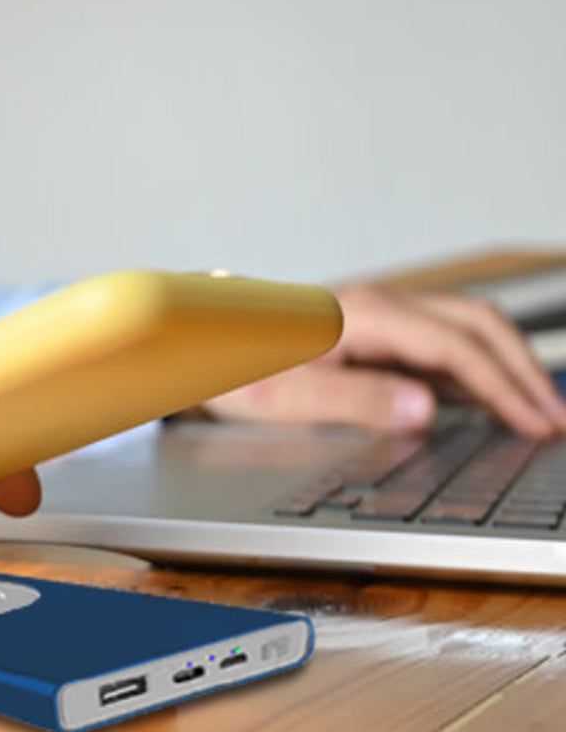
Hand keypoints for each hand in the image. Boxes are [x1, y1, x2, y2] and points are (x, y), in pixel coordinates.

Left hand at [203, 283, 565, 437]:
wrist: (200, 343)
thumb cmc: (235, 366)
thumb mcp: (287, 396)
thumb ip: (356, 401)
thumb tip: (426, 409)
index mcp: (363, 316)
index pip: (456, 347)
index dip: (503, 386)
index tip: (535, 424)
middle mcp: (377, 307)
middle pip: (474, 325)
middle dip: (522, 368)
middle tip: (555, 419)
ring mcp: (375, 317)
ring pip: (461, 330)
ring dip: (504, 365)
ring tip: (537, 411)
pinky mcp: (370, 334)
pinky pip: (438, 344)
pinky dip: (474, 369)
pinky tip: (487, 401)